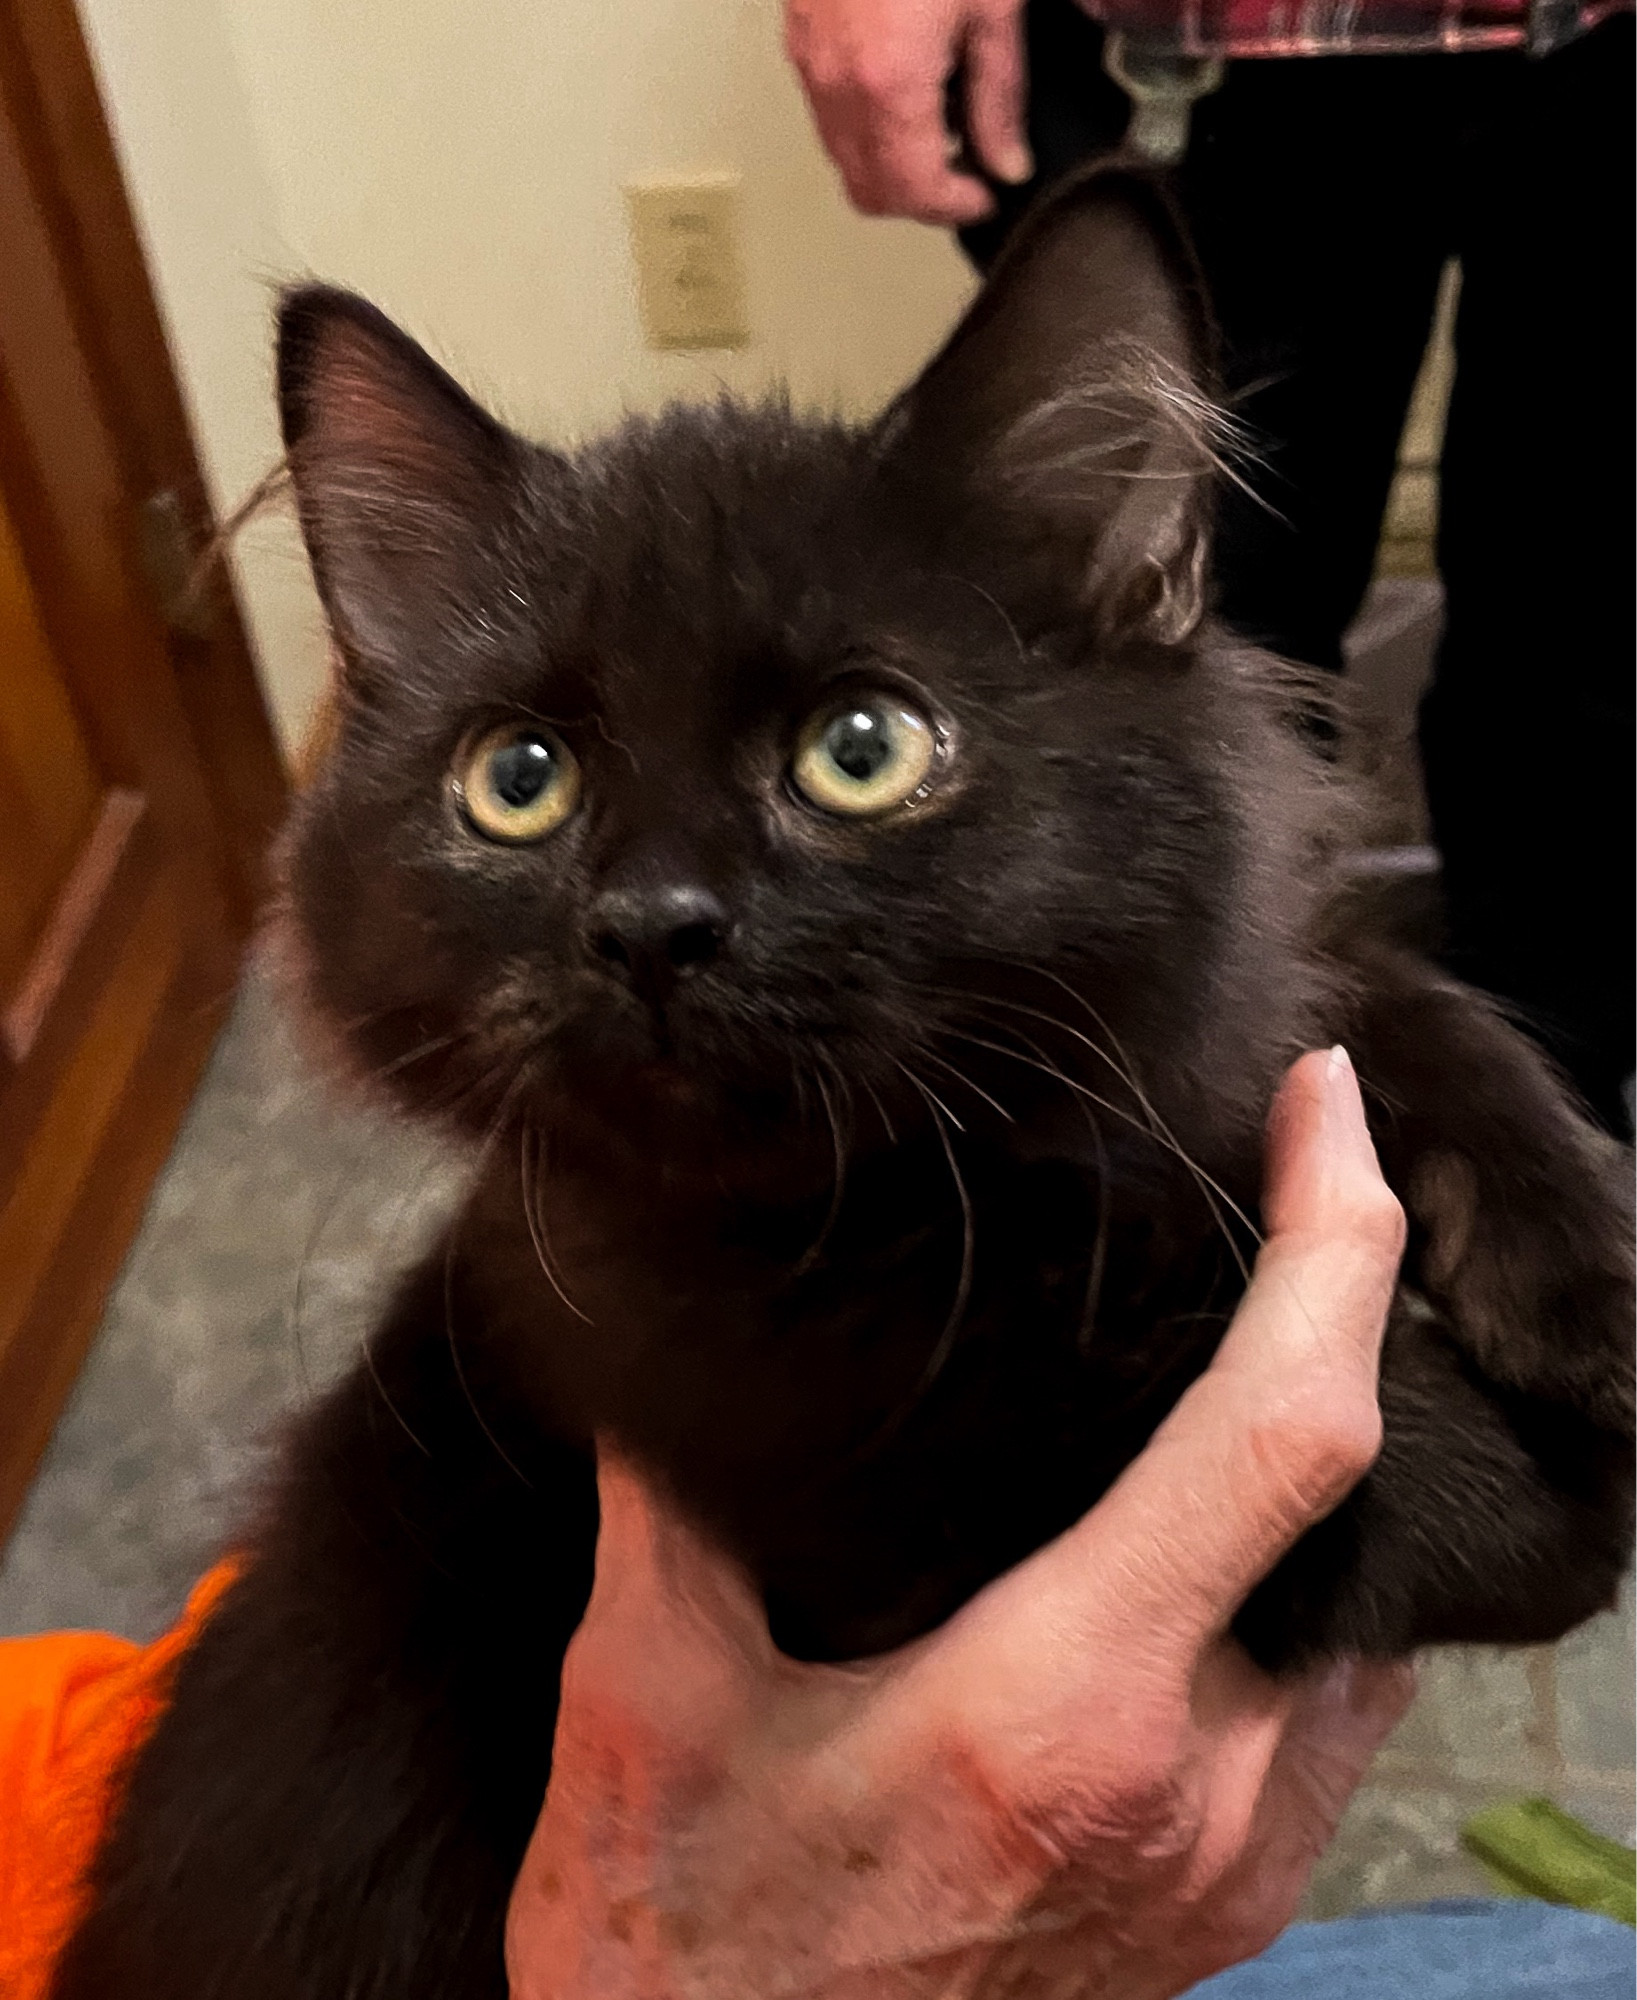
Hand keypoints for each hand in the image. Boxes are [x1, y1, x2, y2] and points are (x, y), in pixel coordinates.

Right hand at [507, 1048, 1411, 1998]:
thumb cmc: (682, 1957)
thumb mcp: (642, 1704)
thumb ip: (664, 1508)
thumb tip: (660, 1349)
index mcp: (1062, 1707)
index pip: (1282, 1432)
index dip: (1336, 1241)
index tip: (1323, 1103)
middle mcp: (1196, 1783)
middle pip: (1354, 1484)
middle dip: (1348, 1299)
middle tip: (1290, 1163)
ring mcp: (1239, 1856)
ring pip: (1370, 1591)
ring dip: (1334, 1436)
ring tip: (1263, 1300)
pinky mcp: (1237, 1900)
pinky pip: (1341, 1692)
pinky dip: (1316, 1563)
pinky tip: (1232, 1507)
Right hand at [785, 0, 1033, 223]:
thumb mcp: (993, 8)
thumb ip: (999, 96)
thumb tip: (1007, 158)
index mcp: (889, 84)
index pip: (914, 191)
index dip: (956, 207)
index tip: (984, 195)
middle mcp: (839, 84)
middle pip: (868, 192)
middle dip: (918, 200)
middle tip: (963, 179)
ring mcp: (811, 63)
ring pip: (841, 160)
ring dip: (888, 168)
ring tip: (936, 137)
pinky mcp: (799, 39)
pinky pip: (826, 115)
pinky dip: (863, 129)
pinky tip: (900, 100)